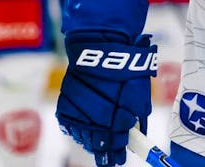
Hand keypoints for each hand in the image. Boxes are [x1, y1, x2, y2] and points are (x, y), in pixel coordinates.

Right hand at [56, 32, 156, 166]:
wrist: (99, 49)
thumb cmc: (124, 70)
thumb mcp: (140, 93)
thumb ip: (138, 115)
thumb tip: (138, 132)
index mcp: (116, 116)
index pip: (116, 142)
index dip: (117, 151)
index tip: (119, 158)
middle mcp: (95, 118)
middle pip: (98, 143)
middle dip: (105, 150)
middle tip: (110, 158)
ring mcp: (77, 113)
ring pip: (84, 137)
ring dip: (92, 142)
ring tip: (98, 148)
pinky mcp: (65, 107)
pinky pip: (71, 126)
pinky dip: (79, 131)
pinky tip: (86, 134)